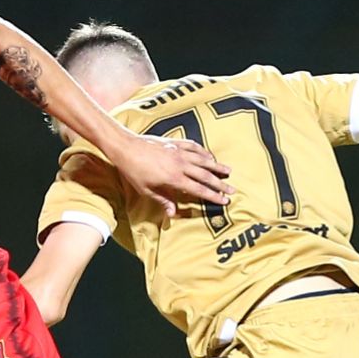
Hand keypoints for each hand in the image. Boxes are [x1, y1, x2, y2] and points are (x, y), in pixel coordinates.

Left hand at [115, 132, 230, 219]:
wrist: (126, 147)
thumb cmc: (133, 170)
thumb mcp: (146, 190)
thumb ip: (163, 200)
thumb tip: (173, 214)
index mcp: (174, 178)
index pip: (198, 189)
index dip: (212, 196)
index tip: (224, 200)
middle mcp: (180, 164)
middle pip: (206, 175)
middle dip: (220, 184)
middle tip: (232, 190)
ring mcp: (179, 152)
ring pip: (203, 160)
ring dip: (217, 166)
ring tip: (228, 171)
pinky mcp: (175, 143)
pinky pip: (194, 147)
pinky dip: (204, 152)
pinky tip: (209, 156)